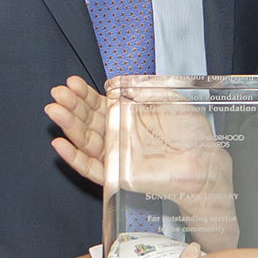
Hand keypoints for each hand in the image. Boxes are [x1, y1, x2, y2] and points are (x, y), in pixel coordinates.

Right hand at [49, 78, 239, 252]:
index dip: (83, 94)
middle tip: (58, 93)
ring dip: (68, 126)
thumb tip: (112, 84)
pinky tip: (60, 144)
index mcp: (126, 116)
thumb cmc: (189, 132)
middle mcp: (117, 135)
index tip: (71, 83)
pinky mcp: (117, 174)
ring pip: (85, 141)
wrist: (203, 159)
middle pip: (86, 120)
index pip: (97, 104)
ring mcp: (115, 155)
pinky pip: (90, 168)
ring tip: (54, 111)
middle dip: (71, 106)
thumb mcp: (166, 98)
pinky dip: (74, 158)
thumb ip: (140, 89)